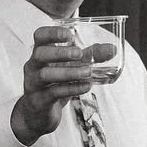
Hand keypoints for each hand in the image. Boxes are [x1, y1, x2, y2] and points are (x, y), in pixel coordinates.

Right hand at [10, 25, 113, 145]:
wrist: (40, 113)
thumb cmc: (54, 83)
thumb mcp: (72, 67)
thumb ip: (91, 56)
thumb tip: (112, 49)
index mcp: (41, 53)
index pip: (40, 36)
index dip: (52, 33)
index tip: (69, 34)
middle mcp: (34, 66)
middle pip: (40, 54)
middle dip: (59, 53)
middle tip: (79, 53)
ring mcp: (34, 83)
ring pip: (45, 75)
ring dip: (68, 72)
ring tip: (88, 72)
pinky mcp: (39, 100)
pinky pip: (53, 93)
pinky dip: (71, 88)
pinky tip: (85, 86)